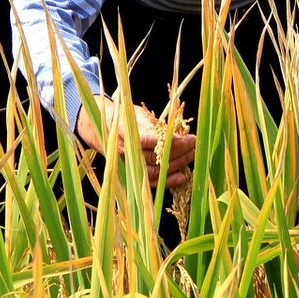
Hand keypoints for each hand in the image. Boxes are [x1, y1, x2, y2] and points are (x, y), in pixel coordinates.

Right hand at [76, 95, 196, 189]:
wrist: (103, 130)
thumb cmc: (125, 118)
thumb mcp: (137, 114)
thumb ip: (154, 124)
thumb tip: (178, 131)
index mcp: (125, 133)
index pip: (150, 140)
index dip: (170, 141)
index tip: (188, 137)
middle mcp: (125, 152)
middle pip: (155, 157)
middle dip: (179, 151)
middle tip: (195, 143)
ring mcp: (128, 166)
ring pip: (155, 171)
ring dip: (177, 165)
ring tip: (193, 155)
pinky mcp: (131, 176)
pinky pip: (151, 183)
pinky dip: (168, 182)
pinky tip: (182, 177)